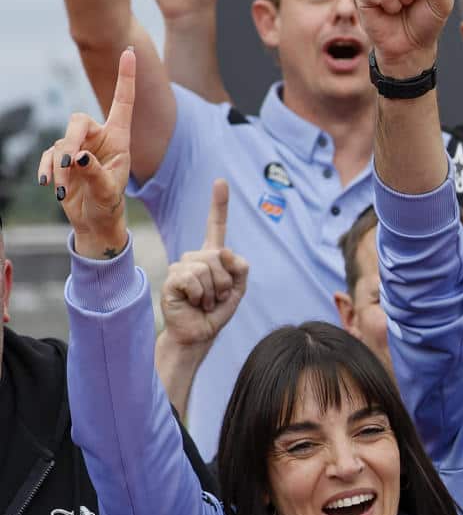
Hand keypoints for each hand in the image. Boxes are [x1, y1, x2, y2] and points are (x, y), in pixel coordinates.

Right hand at [39, 47, 134, 259]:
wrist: (95, 220)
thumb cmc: (108, 203)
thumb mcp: (108, 191)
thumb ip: (95, 173)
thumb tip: (77, 156)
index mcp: (119, 139)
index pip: (123, 102)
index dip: (126, 78)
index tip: (129, 52)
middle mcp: (98, 137)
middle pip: (78, 121)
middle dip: (70, 141)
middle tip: (69, 165)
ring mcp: (77, 146)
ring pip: (61, 142)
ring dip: (60, 167)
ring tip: (64, 190)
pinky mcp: (60, 158)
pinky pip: (49, 156)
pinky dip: (48, 170)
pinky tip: (50, 186)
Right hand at [160, 179, 246, 346]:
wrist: (198, 334)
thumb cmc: (216, 312)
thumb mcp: (238, 290)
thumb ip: (240, 269)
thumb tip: (225, 251)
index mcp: (212, 256)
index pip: (216, 226)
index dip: (218, 204)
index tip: (220, 181)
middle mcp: (194, 257)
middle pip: (219, 256)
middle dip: (226, 283)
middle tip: (217, 298)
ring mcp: (180, 266)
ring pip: (208, 269)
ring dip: (214, 292)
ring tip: (206, 302)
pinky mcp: (171, 279)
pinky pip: (194, 280)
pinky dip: (202, 296)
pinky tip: (194, 303)